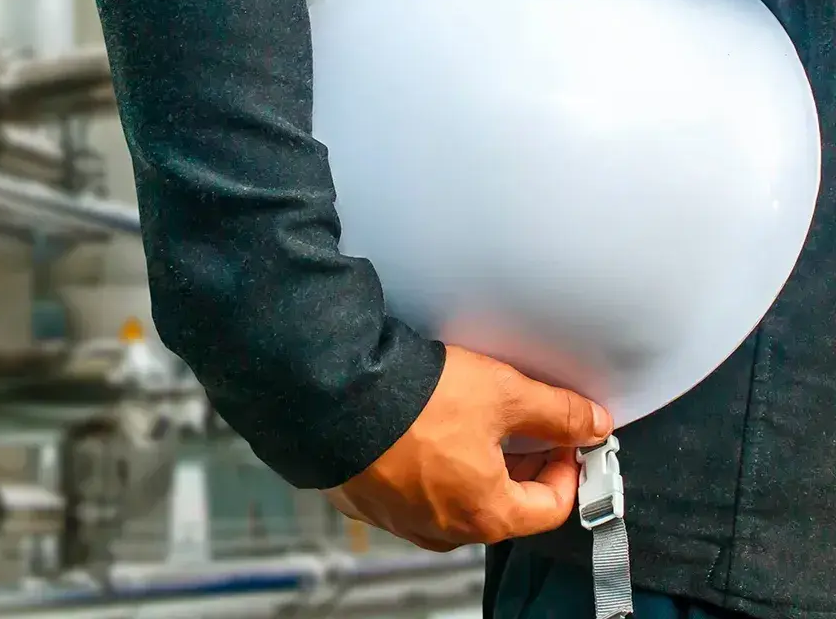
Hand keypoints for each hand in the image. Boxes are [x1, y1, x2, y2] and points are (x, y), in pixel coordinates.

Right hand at [324, 344, 612, 551]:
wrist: (333, 394)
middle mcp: (443, 529)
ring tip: (462, 420)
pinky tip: (416, 430)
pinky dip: (421, 467)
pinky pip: (408, 490)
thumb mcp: (504, 394)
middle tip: (517, 424)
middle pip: (502, 506)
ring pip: (453, 500)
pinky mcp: (365, 500)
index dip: (569, 468)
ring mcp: (400, 519)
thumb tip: (591, 423)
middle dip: (517, 465)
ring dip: (468, 467)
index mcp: (487, 515)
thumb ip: (557, 413)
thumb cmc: (414, 403)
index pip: (552, 507)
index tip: (565, 440)